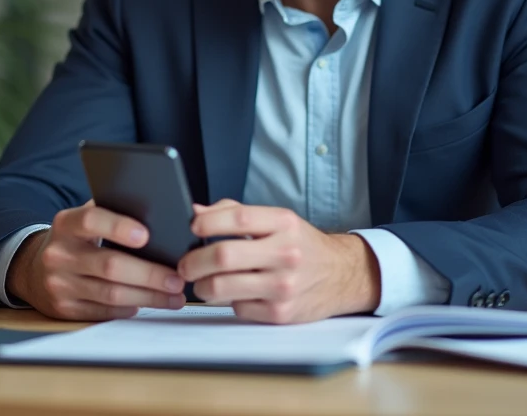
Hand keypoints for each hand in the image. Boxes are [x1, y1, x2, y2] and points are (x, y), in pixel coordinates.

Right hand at [7, 200, 186, 320]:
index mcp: (66, 224)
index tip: (146, 235)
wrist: (34, 270)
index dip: (118, 227)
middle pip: (110, 265)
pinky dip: (130, 308)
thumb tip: (166, 215)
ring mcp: (59, 284)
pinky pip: (104, 311)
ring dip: (148, 297)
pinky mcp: (64, 309)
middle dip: (149, 273)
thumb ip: (115, 212)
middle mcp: (59, 254)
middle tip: (178, 278)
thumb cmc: (76, 240)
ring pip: (111, 294)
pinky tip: (149, 304)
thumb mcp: (85, 220)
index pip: (92, 221)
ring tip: (174, 296)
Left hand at [177, 200, 380, 323]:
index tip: (193, 227)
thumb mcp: (277, 220)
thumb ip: (235, 213)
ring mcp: (283, 286)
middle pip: (224, 255)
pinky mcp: (280, 313)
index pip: (237, 218)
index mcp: (284, 223)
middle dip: (193, 261)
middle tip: (185, 265)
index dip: (207, 222)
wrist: (341, 275)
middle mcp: (286, 253)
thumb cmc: (301, 245)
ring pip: (222, 287)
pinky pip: (237, 308)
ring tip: (203, 282)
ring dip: (202, 286)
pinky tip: (238, 294)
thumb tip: (196, 213)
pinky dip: (229, 302)